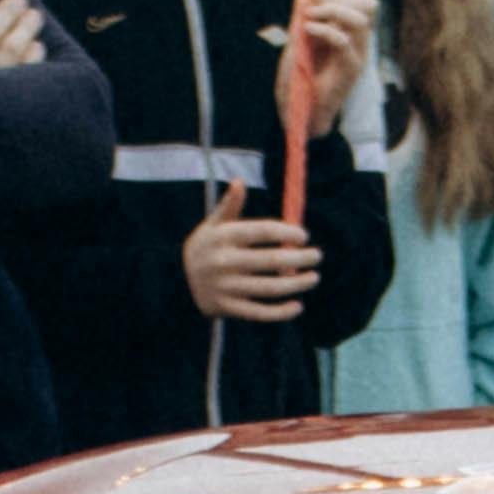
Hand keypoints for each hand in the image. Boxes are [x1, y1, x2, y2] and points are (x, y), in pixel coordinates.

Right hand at [183, 204, 322, 323]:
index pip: (262, 231)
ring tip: (313, 278)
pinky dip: (280, 312)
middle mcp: (223, 262)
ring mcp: (225, 287)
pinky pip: (259, 312)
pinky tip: (298, 306)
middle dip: (300, 258)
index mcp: (223, 237)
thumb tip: (239, 181)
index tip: (304, 236)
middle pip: (271, 260)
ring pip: (269, 288)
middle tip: (317, 256)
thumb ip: (229, 205)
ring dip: (297, 284)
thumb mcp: (212, 224)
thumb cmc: (206, 247)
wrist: (176, 281)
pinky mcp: (226, 309)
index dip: (287, 232)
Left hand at [283, 0, 375, 135]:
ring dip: (332, 10)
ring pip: (361, 19)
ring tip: (309, 16)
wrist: (298, 109)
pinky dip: (324, 29)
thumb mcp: (300, 36)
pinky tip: (307, 30)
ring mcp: (358, 54)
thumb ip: (305, 14)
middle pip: (368, 3)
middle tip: (313, 4)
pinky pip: (344, 41)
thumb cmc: (299, 75)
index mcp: (350, 30)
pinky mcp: (350, 70)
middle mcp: (359, 40)